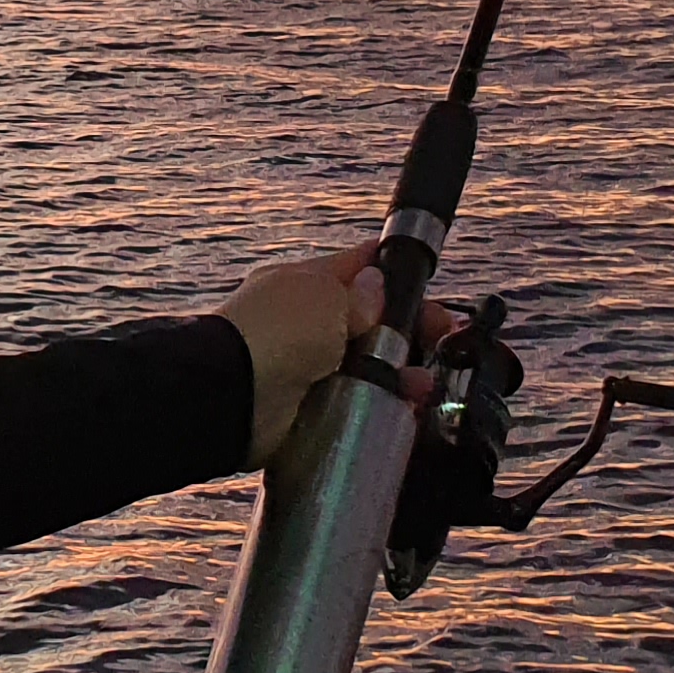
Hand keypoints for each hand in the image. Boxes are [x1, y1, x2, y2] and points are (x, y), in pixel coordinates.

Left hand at [216, 242, 421, 466]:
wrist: (232, 396)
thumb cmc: (275, 332)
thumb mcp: (323, 297)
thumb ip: (358, 295)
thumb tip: (376, 286)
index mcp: (304, 283)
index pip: (357, 266)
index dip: (393, 271)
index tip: (425, 283)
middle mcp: (308, 322)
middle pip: (371, 320)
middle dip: (409, 328)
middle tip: (442, 336)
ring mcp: (310, 366)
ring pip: (371, 363)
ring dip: (403, 370)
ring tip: (425, 383)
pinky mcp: (314, 406)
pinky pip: (360, 399)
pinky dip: (385, 400)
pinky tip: (408, 403)